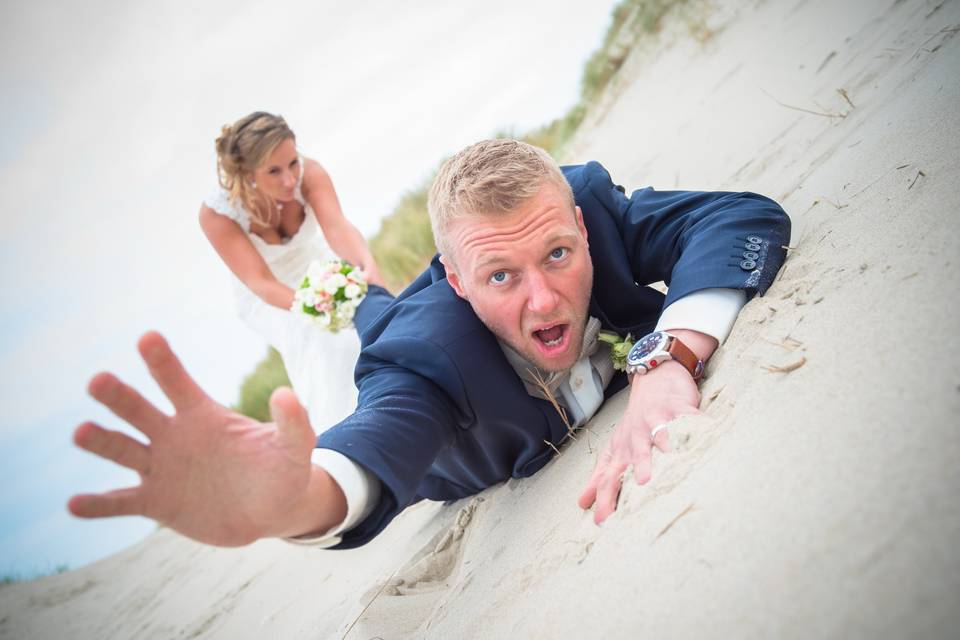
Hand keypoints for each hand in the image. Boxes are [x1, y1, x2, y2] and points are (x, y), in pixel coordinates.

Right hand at [68, 332, 345, 545]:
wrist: (272, 511)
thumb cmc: (282, 469)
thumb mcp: (294, 447)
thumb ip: (293, 422)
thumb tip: (286, 394)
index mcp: (203, 415)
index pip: (178, 382)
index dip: (164, 361)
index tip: (148, 337)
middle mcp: (174, 436)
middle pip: (139, 410)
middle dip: (119, 396)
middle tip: (98, 381)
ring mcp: (161, 469)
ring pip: (123, 450)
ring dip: (101, 441)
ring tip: (81, 432)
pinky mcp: (156, 503)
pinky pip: (122, 502)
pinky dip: (98, 504)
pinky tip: (74, 504)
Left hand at [577, 360, 700, 523]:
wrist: (656, 380)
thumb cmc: (636, 421)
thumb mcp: (615, 448)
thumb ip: (600, 476)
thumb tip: (583, 503)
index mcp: (621, 449)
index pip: (610, 476)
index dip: (605, 498)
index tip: (601, 522)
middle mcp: (637, 436)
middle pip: (634, 456)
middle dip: (637, 471)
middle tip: (641, 488)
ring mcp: (658, 420)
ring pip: (659, 436)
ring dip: (662, 448)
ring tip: (667, 462)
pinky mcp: (679, 409)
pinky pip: (688, 419)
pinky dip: (694, 427)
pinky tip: (702, 437)